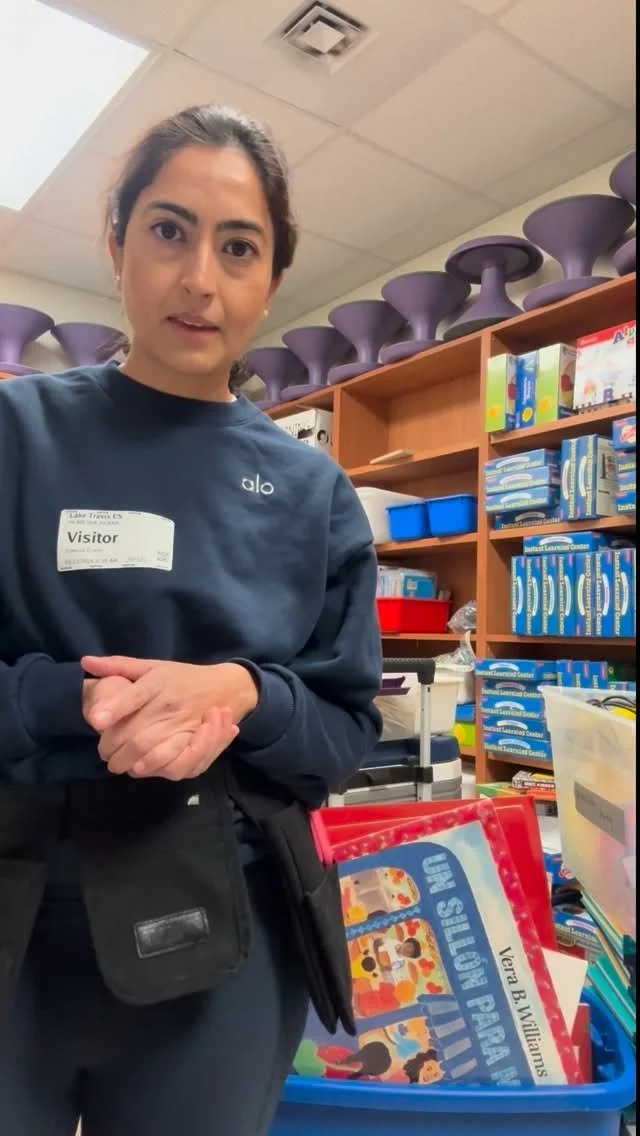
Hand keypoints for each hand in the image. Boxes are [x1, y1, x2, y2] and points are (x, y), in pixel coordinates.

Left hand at [81, 656, 257, 779]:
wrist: (228, 687)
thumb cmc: (184, 677)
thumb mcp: (154, 666)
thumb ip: (119, 666)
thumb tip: (86, 661)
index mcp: (159, 682)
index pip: (133, 697)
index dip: (112, 709)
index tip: (95, 720)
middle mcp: (170, 704)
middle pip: (135, 732)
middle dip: (112, 747)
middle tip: (103, 753)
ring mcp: (184, 725)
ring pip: (149, 750)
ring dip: (128, 761)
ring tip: (117, 764)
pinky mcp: (195, 743)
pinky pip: (173, 763)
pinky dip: (154, 768)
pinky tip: (141, 768)